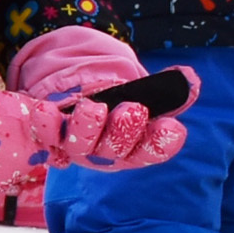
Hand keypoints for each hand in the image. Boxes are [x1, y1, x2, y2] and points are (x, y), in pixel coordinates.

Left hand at [0, 85, 188, 181]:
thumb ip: (170, 90)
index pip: (151, 151)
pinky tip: (43, 109)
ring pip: (81, 145)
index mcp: (133, 147)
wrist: (77, 102)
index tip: (173, 128)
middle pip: (116, 149)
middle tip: (133, 109)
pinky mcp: (50, 137)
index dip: (162, 143)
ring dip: (87, 127)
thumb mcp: (144, 95)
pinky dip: (44, 123)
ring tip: (93, 107)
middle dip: (124, 130)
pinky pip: (45, 134)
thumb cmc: (118, 103)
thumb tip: (189, 79)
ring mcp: (76, 147)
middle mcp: (105, 153)